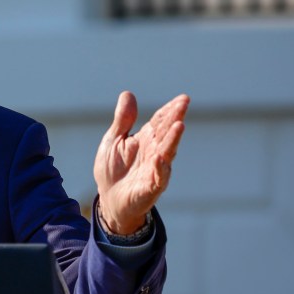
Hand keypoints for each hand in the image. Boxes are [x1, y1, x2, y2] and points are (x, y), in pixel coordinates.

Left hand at [93, 92, 188, 233]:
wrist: (109, 199)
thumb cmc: (113, 169)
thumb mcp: (114, 140)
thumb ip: (123, 120)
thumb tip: (128, 94)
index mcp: (146, 139)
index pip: (160, 121)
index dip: (170, 109)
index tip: (182, 98)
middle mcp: (154, 152)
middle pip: (166, 132)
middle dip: (175, 117)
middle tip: (184, 103)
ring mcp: (155, 169)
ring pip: (167, 152)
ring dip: (173, 140)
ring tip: (179, 125)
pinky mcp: (151, 187)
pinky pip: (158, 177)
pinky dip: (160, 168)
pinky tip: (161, 158)